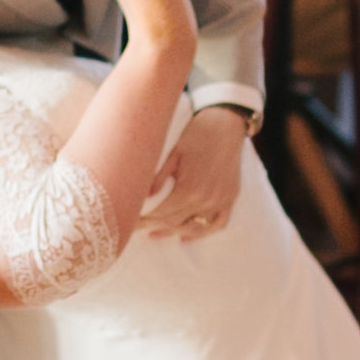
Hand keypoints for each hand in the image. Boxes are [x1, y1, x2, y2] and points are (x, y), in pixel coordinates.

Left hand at [144, 106, 247, 239]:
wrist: (226, 123)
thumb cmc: (197, 134)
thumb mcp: (174, 153)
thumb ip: (159, 178)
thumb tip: (142, 198)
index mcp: (189, 189)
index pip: (162, 213)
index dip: (144, 220)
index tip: (129, 222)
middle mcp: (206, 200)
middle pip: (175, 222)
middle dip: (153, 226)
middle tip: (135, 228)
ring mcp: (221, 201)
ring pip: (194, 227)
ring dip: (173, 232)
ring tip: (154, 235)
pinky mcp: (231, 198)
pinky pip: (218, 223)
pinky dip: (202, 232)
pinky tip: (185, 236)